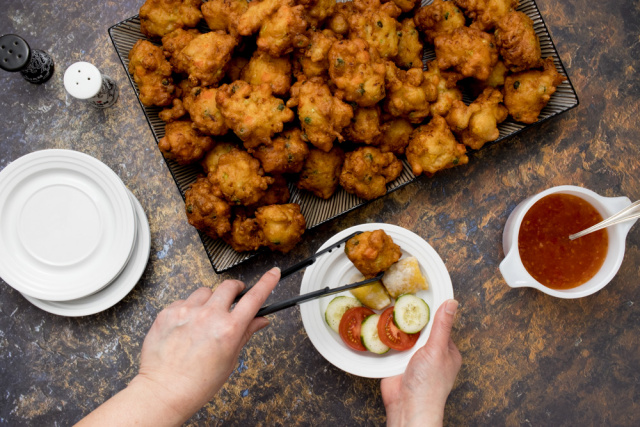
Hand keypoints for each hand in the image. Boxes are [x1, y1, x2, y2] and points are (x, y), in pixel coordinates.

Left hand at [77, 267, 280, 425]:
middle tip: (234, 298)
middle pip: (229, 286)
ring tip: (204, 319)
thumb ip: (245, 333)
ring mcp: (187, 311)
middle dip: (235, 290)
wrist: (163, 391)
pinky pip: (184, 300)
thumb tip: (260, 320)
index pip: (254, 298)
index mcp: (228, 330)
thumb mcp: (229, 360)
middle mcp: (209, 316)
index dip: (267, 282)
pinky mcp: (168, 312)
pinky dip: (189, 309)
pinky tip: (186, 326)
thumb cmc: (197, 383)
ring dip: (209, 300)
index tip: (273, 273)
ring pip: (205, 291)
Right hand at [380, 299, 461, 426]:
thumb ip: (442, 326)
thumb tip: (452, 303)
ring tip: (389, 307)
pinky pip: (392, 344)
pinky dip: (387, 337)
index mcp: (447, 350)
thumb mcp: (437, 349)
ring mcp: (413, 357)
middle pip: (421, 327)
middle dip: (412, 318)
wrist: (407, 408)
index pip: (441, 323)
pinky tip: (381, 326)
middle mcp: (431, 353)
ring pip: (405, 334)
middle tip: (402, 297)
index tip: (423, 292)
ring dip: (398, 327)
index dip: (432, 309)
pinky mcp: (397, 362)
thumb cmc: (428, 385)